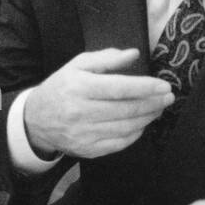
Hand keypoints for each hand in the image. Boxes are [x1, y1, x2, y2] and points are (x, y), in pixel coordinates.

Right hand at [24, 48, 172, 158]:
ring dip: (147, 118)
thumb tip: (134, 54)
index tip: (164, 86)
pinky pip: (119, 143)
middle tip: (168, 97)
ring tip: (159, 108)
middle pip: (126, 109)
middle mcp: (80, 112)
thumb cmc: (61, 88)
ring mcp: (84, 134)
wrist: (36, 120)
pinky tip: (142, 123)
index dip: (145, 88)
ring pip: (126, 128)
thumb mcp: (78, 66)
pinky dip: (135, 134)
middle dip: (153, 103)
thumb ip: (107, 58)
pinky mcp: (88, 150)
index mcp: (79, 87)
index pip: (119, 88)